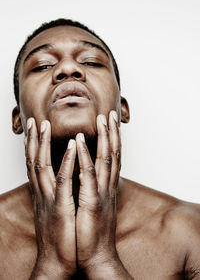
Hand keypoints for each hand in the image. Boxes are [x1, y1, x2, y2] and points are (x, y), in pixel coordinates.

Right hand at [25, 118, 75, 278]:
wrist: (59, 261)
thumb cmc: (61, 235)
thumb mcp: (56, 211)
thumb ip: (57, 194)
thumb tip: (61, 181)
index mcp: (45, 194)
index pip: (36, 165)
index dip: (34, 147)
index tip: (36, 130)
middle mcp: (43, 194)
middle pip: (34, 162)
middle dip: (34, 140)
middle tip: (35, 122)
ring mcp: (50, 199)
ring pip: (42, 166)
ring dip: (43, 145)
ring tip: (45, 126)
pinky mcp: (60, 208)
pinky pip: (62, 181)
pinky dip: (66, 162)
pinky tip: (71, 147)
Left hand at [75, 111, 120, 269]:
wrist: (96, 255)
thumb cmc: (93, 229)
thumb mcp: (95, 205)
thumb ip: (94, 188)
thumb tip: (91, 174)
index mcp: (106, 187)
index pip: (112, 158)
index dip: (113, 139)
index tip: (111, 123)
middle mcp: (107, 187)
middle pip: (113, 154)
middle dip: (112, 133)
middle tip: (111, 114)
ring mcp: (101, 193)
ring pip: (105, 160)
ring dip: (104, 138)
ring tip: (101, 119)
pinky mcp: (92, 202)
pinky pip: (88, 176)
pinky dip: (84, 157)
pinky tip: (79, 143)